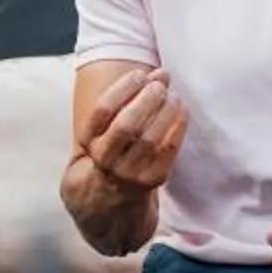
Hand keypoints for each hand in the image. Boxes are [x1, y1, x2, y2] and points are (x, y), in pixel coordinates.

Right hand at [79, 66, 187, 190]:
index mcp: (89, 141)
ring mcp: (129, 172)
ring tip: (173, 94)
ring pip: (149, 139)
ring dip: (165, 111)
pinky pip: (168, 151)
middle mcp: (106, 158)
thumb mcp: (102, 130)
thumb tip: (158, 75)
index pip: (103, 110)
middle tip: (160, 84)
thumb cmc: (111, 151)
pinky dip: (178, 127)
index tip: (139, 74)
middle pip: (125, 125)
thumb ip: (124, 101)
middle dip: (146, 99)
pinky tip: (182, 109)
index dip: (123, 88)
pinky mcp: (152, 180)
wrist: (112, 197)